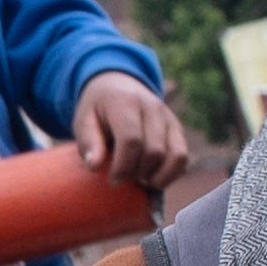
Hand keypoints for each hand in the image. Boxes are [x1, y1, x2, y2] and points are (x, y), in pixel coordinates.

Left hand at [66, 71, 189, 186]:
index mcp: (126, 102)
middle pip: (153, 151)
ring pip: (174, 155)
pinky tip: (152, 178)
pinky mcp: (177, 128)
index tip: (112, 179)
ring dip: (156, 176)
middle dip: (137, 172)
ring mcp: (168, 117)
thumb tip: (94, 166)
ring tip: (138, 180)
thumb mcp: (84, 120)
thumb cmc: (98, 110)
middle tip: (121, 178)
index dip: (123, 166)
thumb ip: (88, 142)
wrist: (118, 86)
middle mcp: (152, 107)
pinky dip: (170, 174)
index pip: (131, 139)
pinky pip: (182, 157)